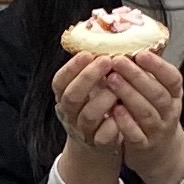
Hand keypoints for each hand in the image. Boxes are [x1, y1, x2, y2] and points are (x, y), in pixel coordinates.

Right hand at [52, 45, 131, 183]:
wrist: (96, 144)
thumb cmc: (96, 107)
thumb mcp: (89, 88)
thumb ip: (94, 69)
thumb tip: (112, 38)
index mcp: (64, 97)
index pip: (59, 82)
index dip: (72, 67)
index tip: (88, 53)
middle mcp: (70, 114)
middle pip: (72, 96)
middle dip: (89, 77)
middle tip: (107, 61)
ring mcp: (83, 130)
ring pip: (89, 115)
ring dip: (105, 98)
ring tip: (119, 85)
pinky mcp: (99, 144)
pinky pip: (104, 136)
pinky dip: (115, 124)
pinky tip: (124, 111)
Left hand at [89, 46, 183, 183]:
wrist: (160, 153)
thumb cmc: (155, 115)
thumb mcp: (158, 93)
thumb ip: (148, 74)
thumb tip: (128, 45)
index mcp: (174, 95)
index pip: (172, 78)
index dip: (158, 66)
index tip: (141, 53)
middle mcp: (169, 112)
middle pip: (157, 93)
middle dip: (137, 76)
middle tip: (118, 61)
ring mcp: (158, 130)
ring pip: (146, 112)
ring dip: (128, 95)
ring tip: (111, 80)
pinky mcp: (144, 146)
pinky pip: (136, 135)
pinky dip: (126, 123)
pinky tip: (114, 110)